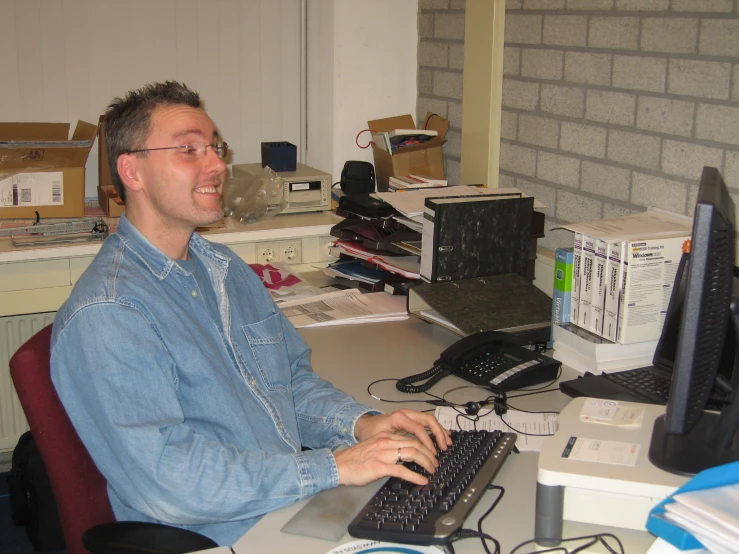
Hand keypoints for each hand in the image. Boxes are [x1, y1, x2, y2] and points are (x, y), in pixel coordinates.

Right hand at [333, 409, 451, 486]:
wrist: (339, 465)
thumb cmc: (354, 459)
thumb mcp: (373, 447)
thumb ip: (388, 447)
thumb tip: (404, 455)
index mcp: (385, 436)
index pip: (411, 438)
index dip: (425, 446)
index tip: (431, 454)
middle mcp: (386, 442)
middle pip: (415, 444)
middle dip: (429, 454)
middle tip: (435, 463)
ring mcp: (383, 454)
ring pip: (412, 454)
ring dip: (426, 462)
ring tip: (432, 470)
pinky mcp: (380, 466)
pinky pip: (402, 470)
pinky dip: (415, 476)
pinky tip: (422, 481)